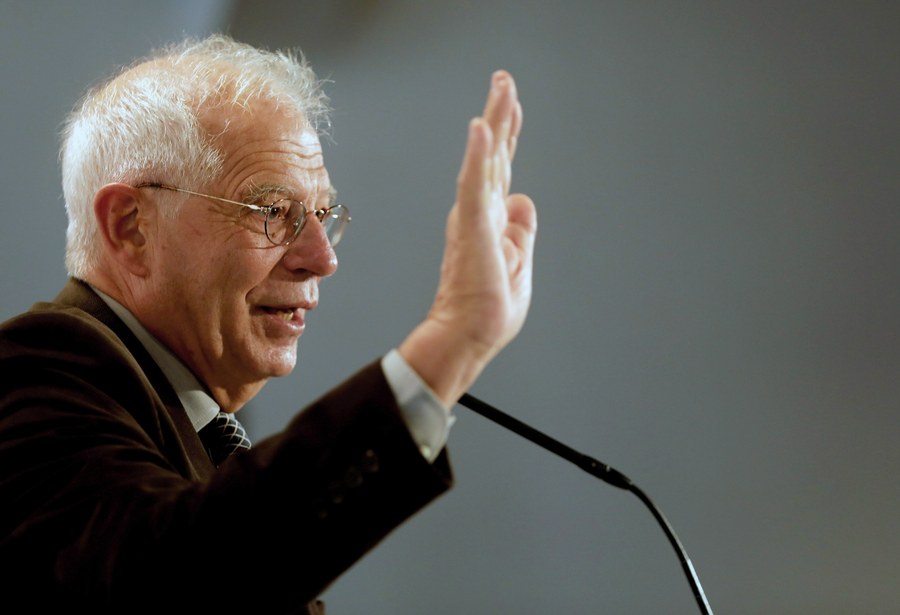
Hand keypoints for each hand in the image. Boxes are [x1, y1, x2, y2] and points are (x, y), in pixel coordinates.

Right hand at [400, 71, 536, 405]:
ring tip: (501, 88)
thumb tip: (524, 199)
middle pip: (493, 155)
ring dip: (493, 122)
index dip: (506, 137)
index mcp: (490, 222)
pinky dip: (477, 156)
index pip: (500, 170)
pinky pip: (474, 186)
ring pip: (485, 160)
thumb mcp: (518, 263)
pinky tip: (480, 129)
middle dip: (500, 115)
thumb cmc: (488, 310)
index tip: (511, 107)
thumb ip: (521, 230)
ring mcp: (474, 218)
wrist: (467, 338)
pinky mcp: (471, 229)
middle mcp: (479, 212)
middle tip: (503, 79)